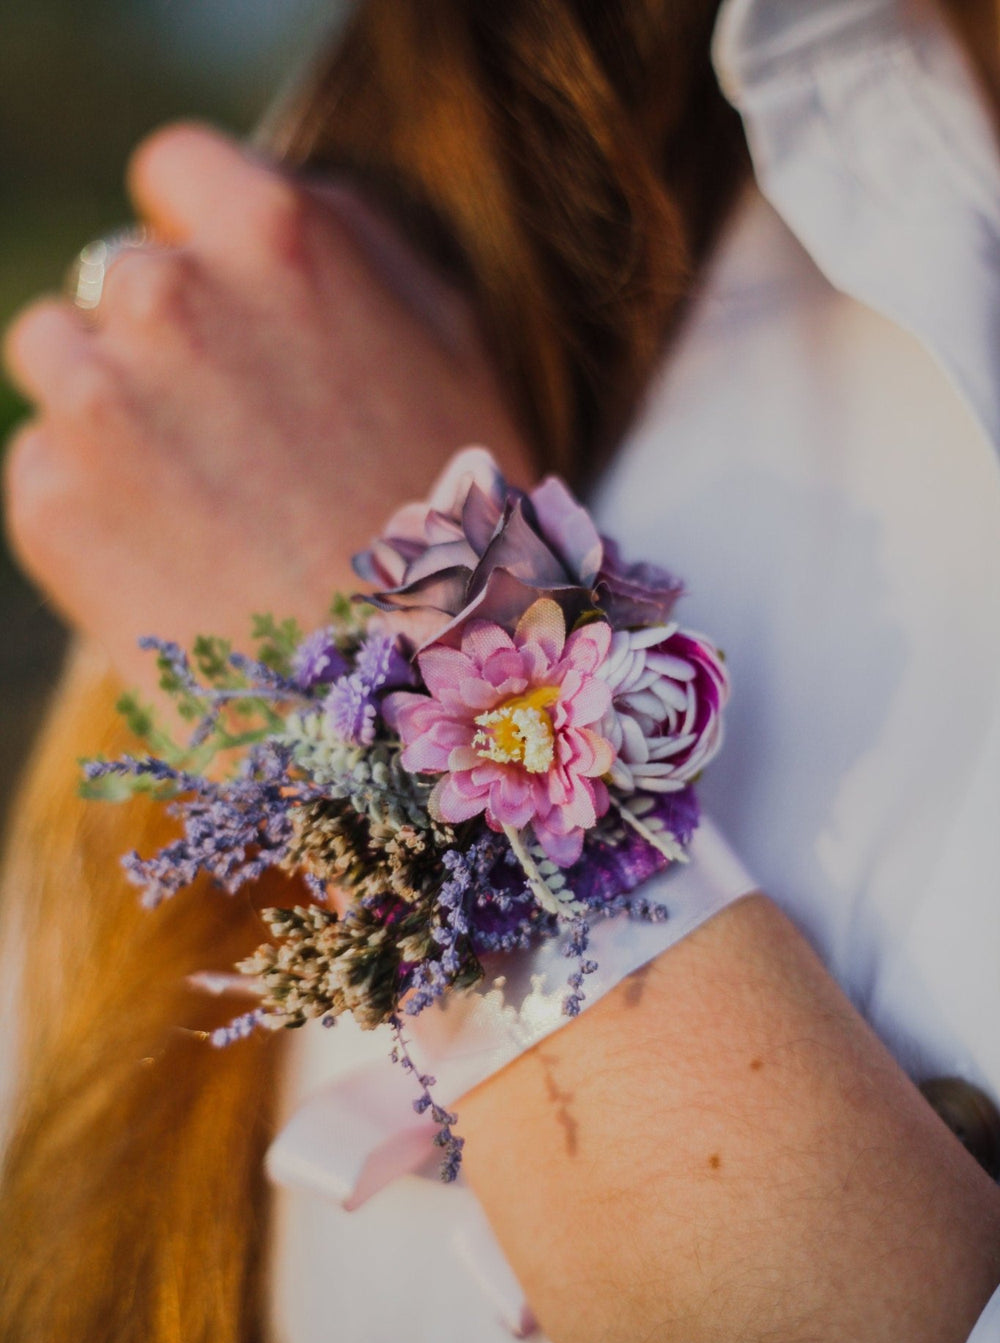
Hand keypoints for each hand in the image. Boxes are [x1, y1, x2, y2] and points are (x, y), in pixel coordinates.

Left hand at [2, 123, 532, 684]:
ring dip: (110, 410)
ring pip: (58, 359)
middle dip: (162, 340)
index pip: (179, 170)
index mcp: (275, 234)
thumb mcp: (447, 345)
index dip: (203, 237)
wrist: (407, 694)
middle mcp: (167, 294)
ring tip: (201, 502)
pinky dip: (92, 505)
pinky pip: (44, 467)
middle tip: (235, 439)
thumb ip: (350, 245)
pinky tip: (177, 561)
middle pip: (115, 277)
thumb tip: (271, 202)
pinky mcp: (49, 498)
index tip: (231, 308)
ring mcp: (96, 397)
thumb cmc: (452, 524)